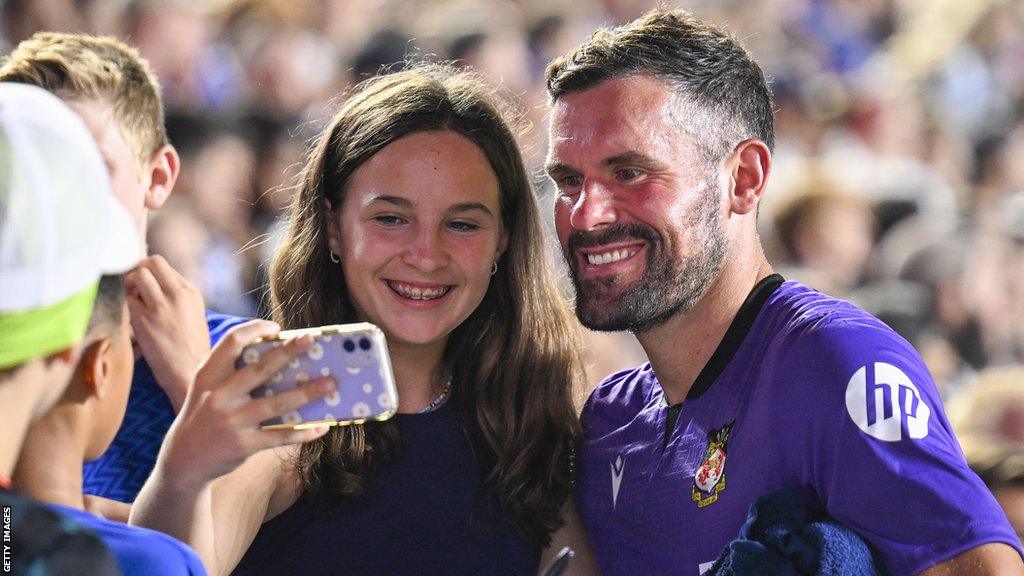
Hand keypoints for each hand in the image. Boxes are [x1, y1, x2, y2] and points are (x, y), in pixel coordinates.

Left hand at [125, 255, 208, 410]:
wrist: (190, 372)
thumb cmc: (191, 348)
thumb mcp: (194, 315)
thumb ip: (177, 296)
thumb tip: (152, 281)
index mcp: (190, 293)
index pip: (162, 265)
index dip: (147, 270)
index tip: (142, 282)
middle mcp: (178, 295)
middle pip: (150, 263)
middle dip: (136, 271)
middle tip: (132, 286)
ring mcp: (161, 306)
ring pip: (137, 276)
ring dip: (128, 284)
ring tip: (130, 300)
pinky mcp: (144, 320)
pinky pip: (126, 298)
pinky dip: (122, 303)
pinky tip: (127, 315)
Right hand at [159, 320, 333, 490]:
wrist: (184, 461)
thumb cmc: (204, 416)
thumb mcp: (206, 390)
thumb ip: (231, 374)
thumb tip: (280, 357)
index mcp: (208, 376)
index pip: (230, 342)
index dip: (253, 330)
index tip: (276, 327)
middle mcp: (219, 396)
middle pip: (260, 369)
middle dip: (288, 352)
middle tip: (311, 340)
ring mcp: (232, 421)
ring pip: (277, 404)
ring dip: (307, 393)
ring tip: (330, 384)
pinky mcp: (244, 445)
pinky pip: (281, 436)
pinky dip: (304, 432)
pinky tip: (322, 426)